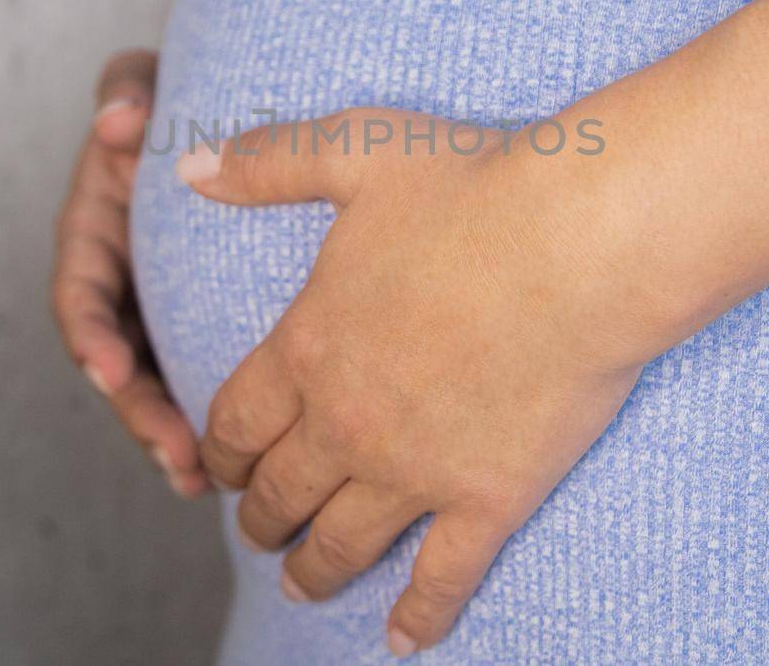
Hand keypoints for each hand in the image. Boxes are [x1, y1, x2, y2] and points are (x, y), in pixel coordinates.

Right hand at [51, 49, 207, 497]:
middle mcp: (119, 280)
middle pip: (115, 363)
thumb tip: (116, 122)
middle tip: (178, 456)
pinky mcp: (193, 326)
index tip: (111, 371)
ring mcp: (154, 309)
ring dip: (168, 436)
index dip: (92, 337)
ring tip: (199, 481)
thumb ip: (125, 86)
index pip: (81, 293)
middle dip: (139, 413)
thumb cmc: (176, 96)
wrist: (222, 115)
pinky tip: (228, 467)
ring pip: (151, 385)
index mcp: (94, 230)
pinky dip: (206, 421)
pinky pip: (192, 378)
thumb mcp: (144, 79)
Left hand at [179, 109, 672, 655]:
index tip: (217, 467)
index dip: (220, 451)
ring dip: (313, 570)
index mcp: (309, 346)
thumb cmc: (475, 186)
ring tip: (301, 587)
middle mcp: (346, 421)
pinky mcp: (487, 497)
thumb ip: (266, 164)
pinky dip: (420, 615)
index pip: (237, 421)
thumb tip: (186, 165)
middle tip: (256, 528)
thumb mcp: (356, 152)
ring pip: (342, 543)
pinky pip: (444, 576)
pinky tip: (404, 640)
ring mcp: (414, 469)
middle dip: (259, 514)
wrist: (582, 241)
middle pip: (280, 490)